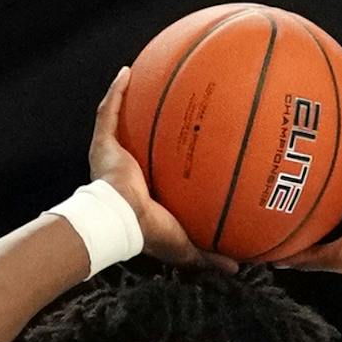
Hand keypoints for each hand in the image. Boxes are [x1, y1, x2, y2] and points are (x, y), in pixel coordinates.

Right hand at [88, 68, 231, 271]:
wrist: (121, 221)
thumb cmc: (149, 233)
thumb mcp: (187, 246)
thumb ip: (210, 256)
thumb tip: (238, 269)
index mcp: (148, 190)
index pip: (164, 169)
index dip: (175, 157)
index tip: (196, 143)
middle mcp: (131, 169)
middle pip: (144, 138)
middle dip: (156, 122)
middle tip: (181, 103)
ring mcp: (115, 155)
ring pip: (122, 121)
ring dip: (132, 100)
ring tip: (149, 75)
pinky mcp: (103, 145)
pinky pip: (107, 112)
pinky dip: (115, 92)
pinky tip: (126, 72)